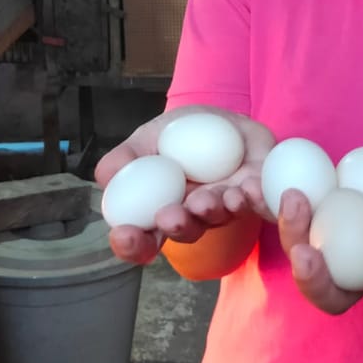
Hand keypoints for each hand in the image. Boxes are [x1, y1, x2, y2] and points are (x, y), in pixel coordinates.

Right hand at [95, 104, 275, 264]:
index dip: (132, 244)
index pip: (143, 239)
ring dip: (212, 210)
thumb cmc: (178, 135)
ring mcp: (226, 207)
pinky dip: (254, 197)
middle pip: (185, 232)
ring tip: (207, 198)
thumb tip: (104, 177)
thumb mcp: (146, 139)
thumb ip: (126, 158)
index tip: (124, 235)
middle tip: (170, 216)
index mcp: (161, 209)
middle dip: (178, 225)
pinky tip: (246, 186)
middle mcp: (194, 216)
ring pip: (220, 217)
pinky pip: (258, 203)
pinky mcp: (256, 193)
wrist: (222, 118)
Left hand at [280, 153, 362, 313]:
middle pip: (337, 296)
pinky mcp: (310, 222)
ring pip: (307, 266)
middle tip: (308, 249)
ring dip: (292, 238)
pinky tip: (252, 186)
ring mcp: (334, 251)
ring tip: (285, 202)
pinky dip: (266, 207)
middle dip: (320, 279)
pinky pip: (286, 223)